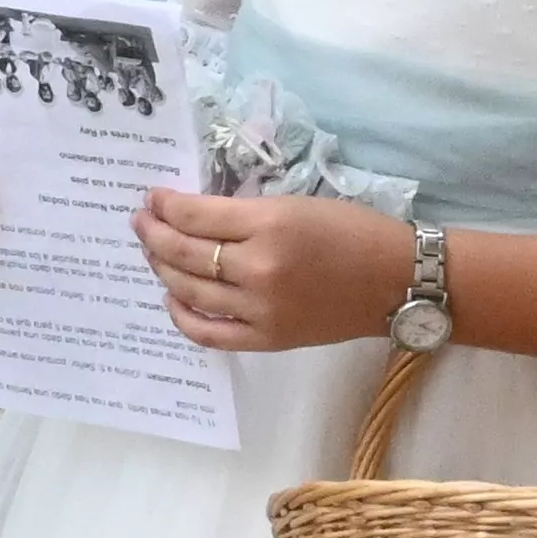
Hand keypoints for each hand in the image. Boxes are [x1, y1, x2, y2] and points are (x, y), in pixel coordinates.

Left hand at [137, 187, 417, 350]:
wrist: (396, 281)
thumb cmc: (354, 232)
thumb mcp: (297, 204)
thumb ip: (246, 212)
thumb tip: (196, 216)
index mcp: (269, 224)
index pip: (196, 216)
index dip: (166, 206)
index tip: (153, 198)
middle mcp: (258, 268)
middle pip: (185, 252)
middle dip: (153, 234)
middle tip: (140, 222)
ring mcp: (260, 308)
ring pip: (190, 289)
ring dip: (163, 269)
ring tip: (154, 254)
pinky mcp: (267, 338)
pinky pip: (209, 332)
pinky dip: (183, 315)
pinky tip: (174, 297)